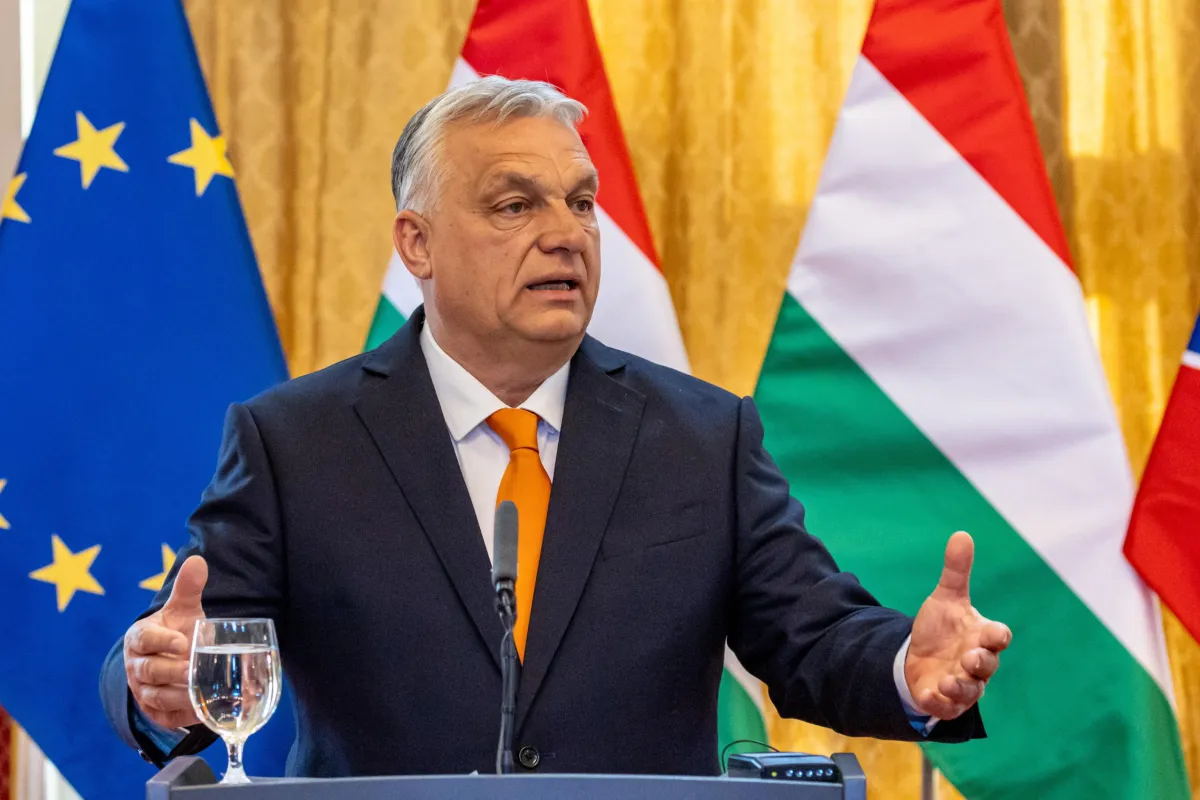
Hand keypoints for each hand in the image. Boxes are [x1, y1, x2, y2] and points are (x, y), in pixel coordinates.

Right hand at [124, 555, 207, 728]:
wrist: (170, 660)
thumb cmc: (176, 630)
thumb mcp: (182, 610)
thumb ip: (188, 587)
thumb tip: (197, 560)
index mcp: (140, 638)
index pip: (143, 639)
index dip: (159, 641)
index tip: (180, 641)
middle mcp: (137, 667)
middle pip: (149, 671)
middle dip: (170, 671)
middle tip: (191, 669)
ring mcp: (145, 692)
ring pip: (157, 697)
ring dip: (178, 696)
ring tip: (199, 691)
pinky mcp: (157, 712)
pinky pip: (167, 718)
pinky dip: (183, 716)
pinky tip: (203, 712)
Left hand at [905, 532, 1011, 719]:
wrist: (919, 656)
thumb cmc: (941, 628)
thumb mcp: (946, 598)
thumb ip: (956, 571)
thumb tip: (962, 534)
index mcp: (981, 636)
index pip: (998, 637)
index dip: (997, 636)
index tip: (993, 634)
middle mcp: (977, 663)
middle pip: (988, 666)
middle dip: (981, 663)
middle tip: (970, 657)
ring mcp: (963, 684)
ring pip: (971, 691)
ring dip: (962, 686)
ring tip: (950, 680)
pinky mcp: (945, 701)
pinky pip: (947, 708)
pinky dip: (941, 703)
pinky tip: (930, 694)